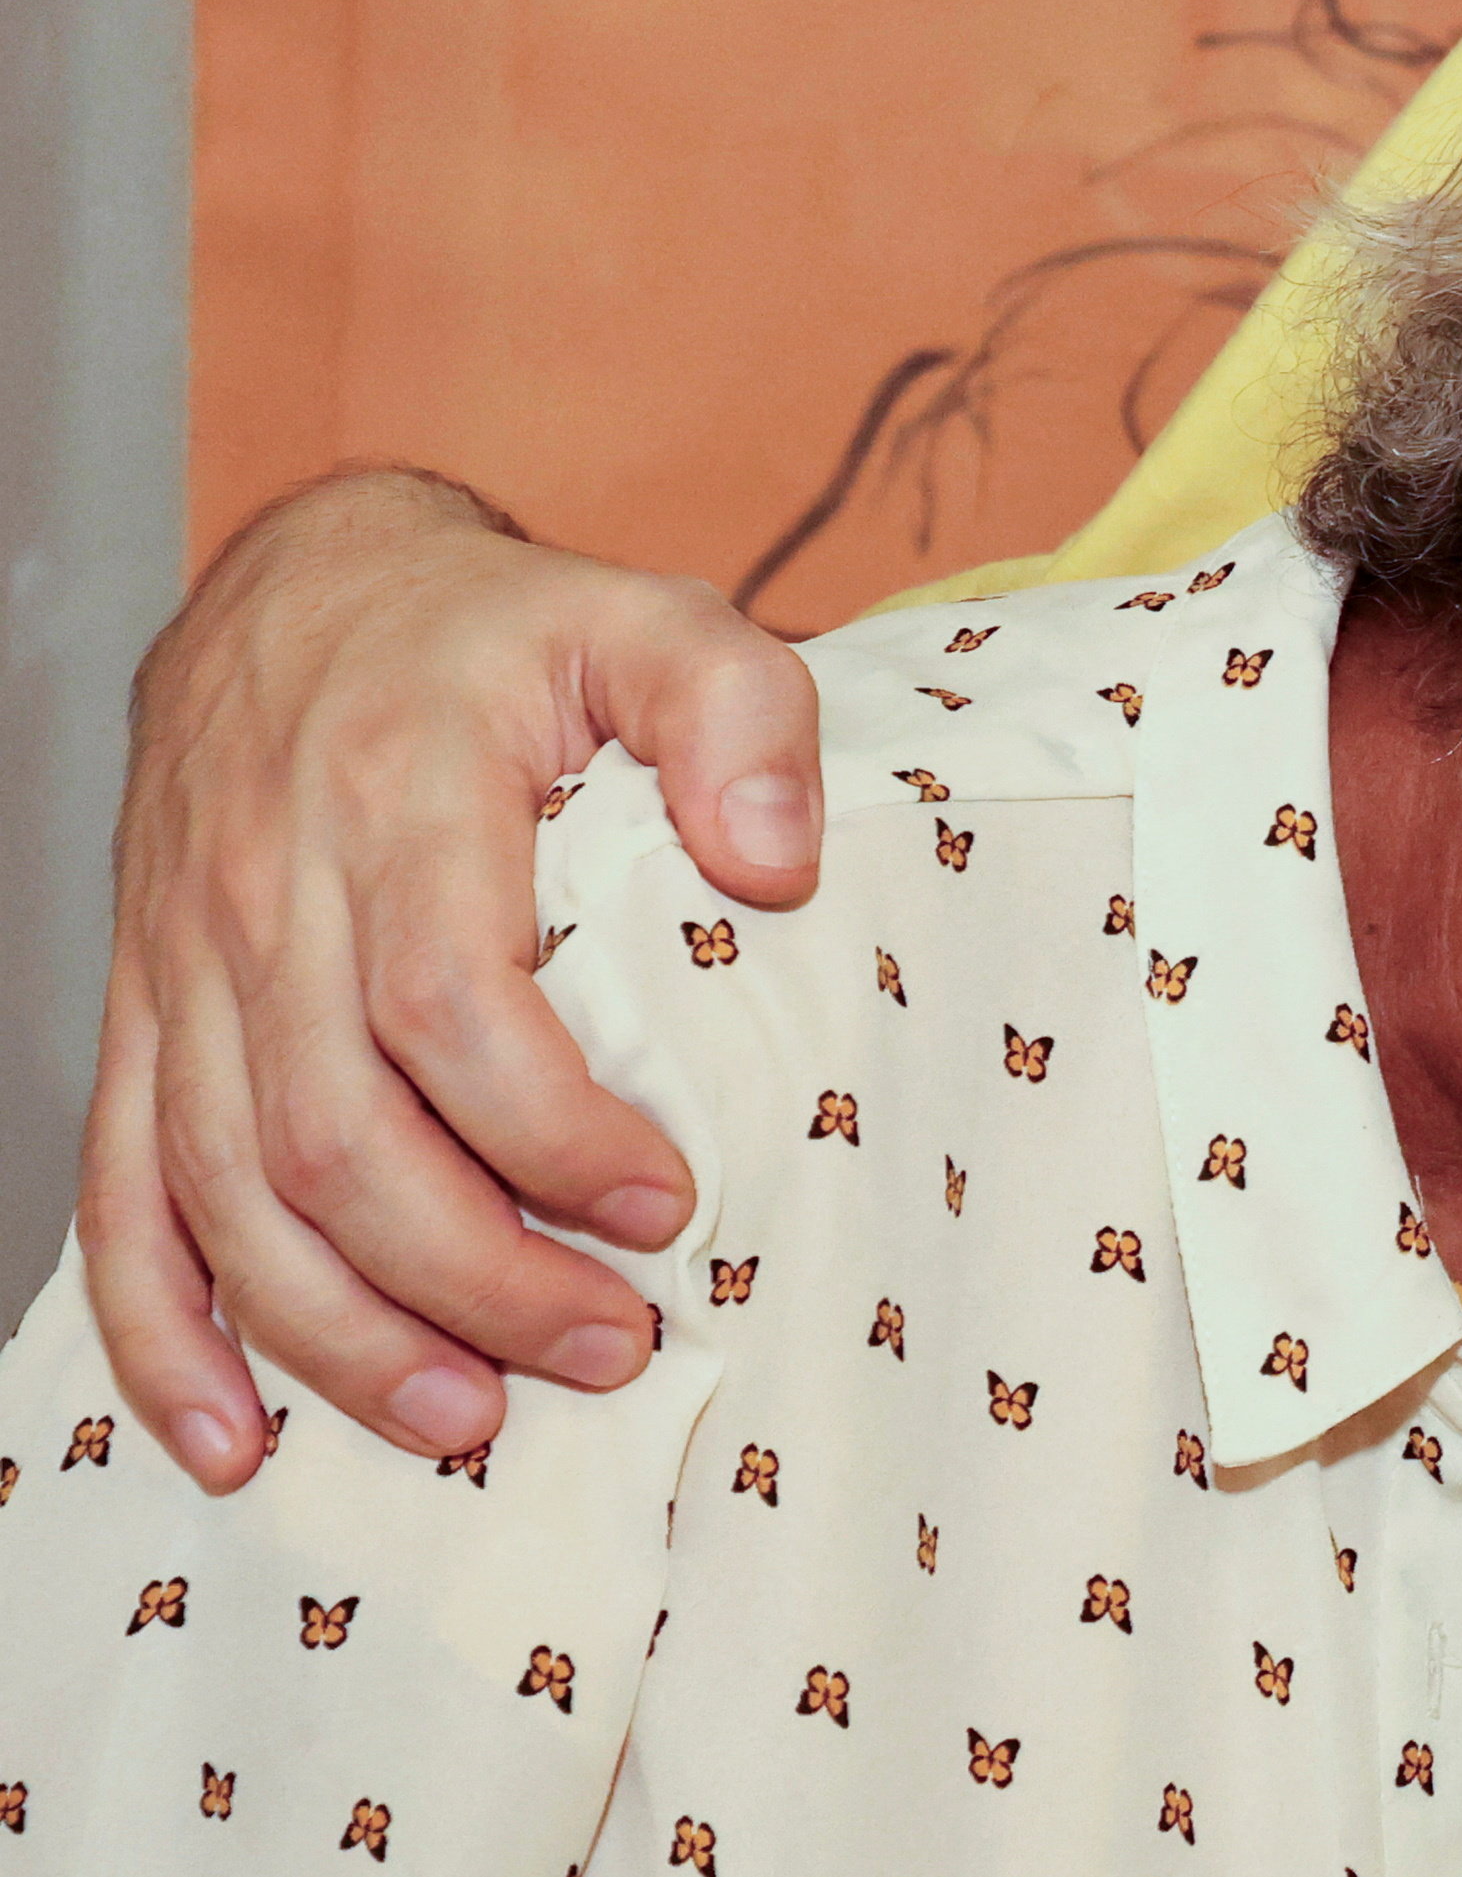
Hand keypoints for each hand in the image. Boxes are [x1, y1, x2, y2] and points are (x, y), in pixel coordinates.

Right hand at [86, 468, 824, 1490]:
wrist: (298, 588)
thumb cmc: (498, 632)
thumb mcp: (655, 618)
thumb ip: (743, 717)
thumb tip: (776, 864)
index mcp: (395, 796)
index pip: (448, 1005)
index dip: (549, 1132)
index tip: (664, 1206)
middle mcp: (266, 898)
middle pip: (334, 1134)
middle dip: (470, 1272)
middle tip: (608, 1345)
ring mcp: (185, 972)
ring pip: (226, 1194)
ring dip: (338, 1332)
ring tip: (472, 1419)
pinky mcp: (141, 1021)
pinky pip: (120, 1198)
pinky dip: (160, 1336)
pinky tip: (229, 1437)